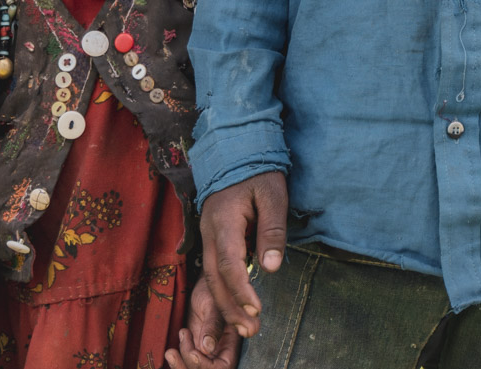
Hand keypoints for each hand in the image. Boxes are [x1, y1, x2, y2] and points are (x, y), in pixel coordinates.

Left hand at [166, 275, 242, 368]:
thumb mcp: (213, 305)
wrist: (204, 285)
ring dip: (179, 367)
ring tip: (170, 352)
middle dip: (189, 366)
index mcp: (230, 344)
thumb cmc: (213, 290)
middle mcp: (219, 353)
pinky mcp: (193, 350)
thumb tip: (207, 348)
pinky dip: (176, 364)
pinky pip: (185, 364)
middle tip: (174, 351)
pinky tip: (171, 352)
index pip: (223, 368)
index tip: (192, 350)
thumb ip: (213, 325)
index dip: (205, 365)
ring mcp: (205, 354)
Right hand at [197, 171, 287, 340]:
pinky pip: (213, 269)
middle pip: (215, 278)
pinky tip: (237, 304)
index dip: (241, 289)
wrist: (235, 150)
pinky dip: (224, 290)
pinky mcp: (212, 237)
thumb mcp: (273, 195)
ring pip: (211, 277)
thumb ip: (272, 231)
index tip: (256, 308)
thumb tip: (271, 267)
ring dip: (226, 303)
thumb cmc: (257, 171)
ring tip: (245, 325)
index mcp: (223, 221)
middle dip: (231, 307)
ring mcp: (207, 235)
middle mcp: (209, 232)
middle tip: (250, 330)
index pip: (229, 263)